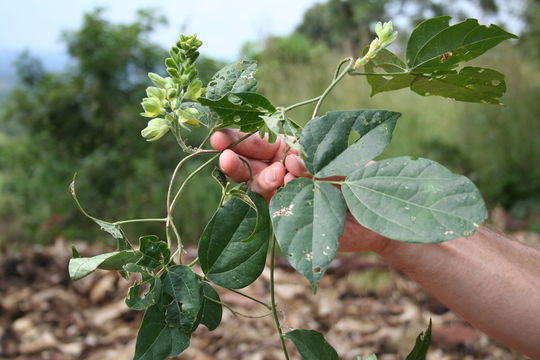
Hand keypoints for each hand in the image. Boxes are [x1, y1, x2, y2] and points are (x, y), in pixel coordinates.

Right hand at [210, 129, 390, 253]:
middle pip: (251, 161)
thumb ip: (316, 160)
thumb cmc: (360, 179)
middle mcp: (282, 169)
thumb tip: (291, 160)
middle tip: (223, 153)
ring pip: (256, 183)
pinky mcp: (285, 214)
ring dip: (257, 177)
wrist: (372, 220)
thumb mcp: (342, 161)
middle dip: (235, 156)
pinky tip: (287, 188)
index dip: (242, 137)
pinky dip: (275, 196)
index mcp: (293, 149)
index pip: (262, 140)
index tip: (222, 134)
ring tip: (278, 176)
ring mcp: (282, 193)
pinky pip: (270, 204)